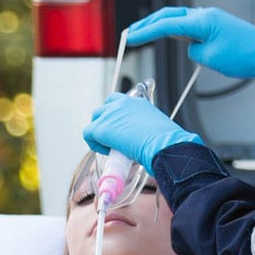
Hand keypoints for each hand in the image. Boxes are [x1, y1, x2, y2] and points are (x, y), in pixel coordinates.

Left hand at [80, 93, 200, 176]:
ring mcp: (110, 115)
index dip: (116, 117)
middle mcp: (122, 103)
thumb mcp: (155, 129)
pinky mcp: (101, 128)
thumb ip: (143, 129)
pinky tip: (107, 151)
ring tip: (111, 146)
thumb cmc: (165, 142)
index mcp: (137, 102)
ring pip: (95, 119)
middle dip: (106, 124)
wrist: (163, 146)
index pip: (118, 102)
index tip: (122, 130)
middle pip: (103, 109)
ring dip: (99, 133)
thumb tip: (138, 140)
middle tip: (115, 140)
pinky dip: (94, 143)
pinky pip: (88, 134)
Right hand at [124, 6, 254, 79]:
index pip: (166, 25)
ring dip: (162, 25)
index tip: (129, 39)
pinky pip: (191, 24)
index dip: (145, 32)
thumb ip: (193, 50)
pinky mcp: (217, 24)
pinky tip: (171, 35)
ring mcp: (212, 18)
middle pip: (169, 15)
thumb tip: (191, 46)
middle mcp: (205, 14)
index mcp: (202, 20)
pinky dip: (177, 28)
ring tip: (145, 33)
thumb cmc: (244, 57)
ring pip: (179, 18)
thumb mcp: (210, 58)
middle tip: (131, 33)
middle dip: (148, 24)